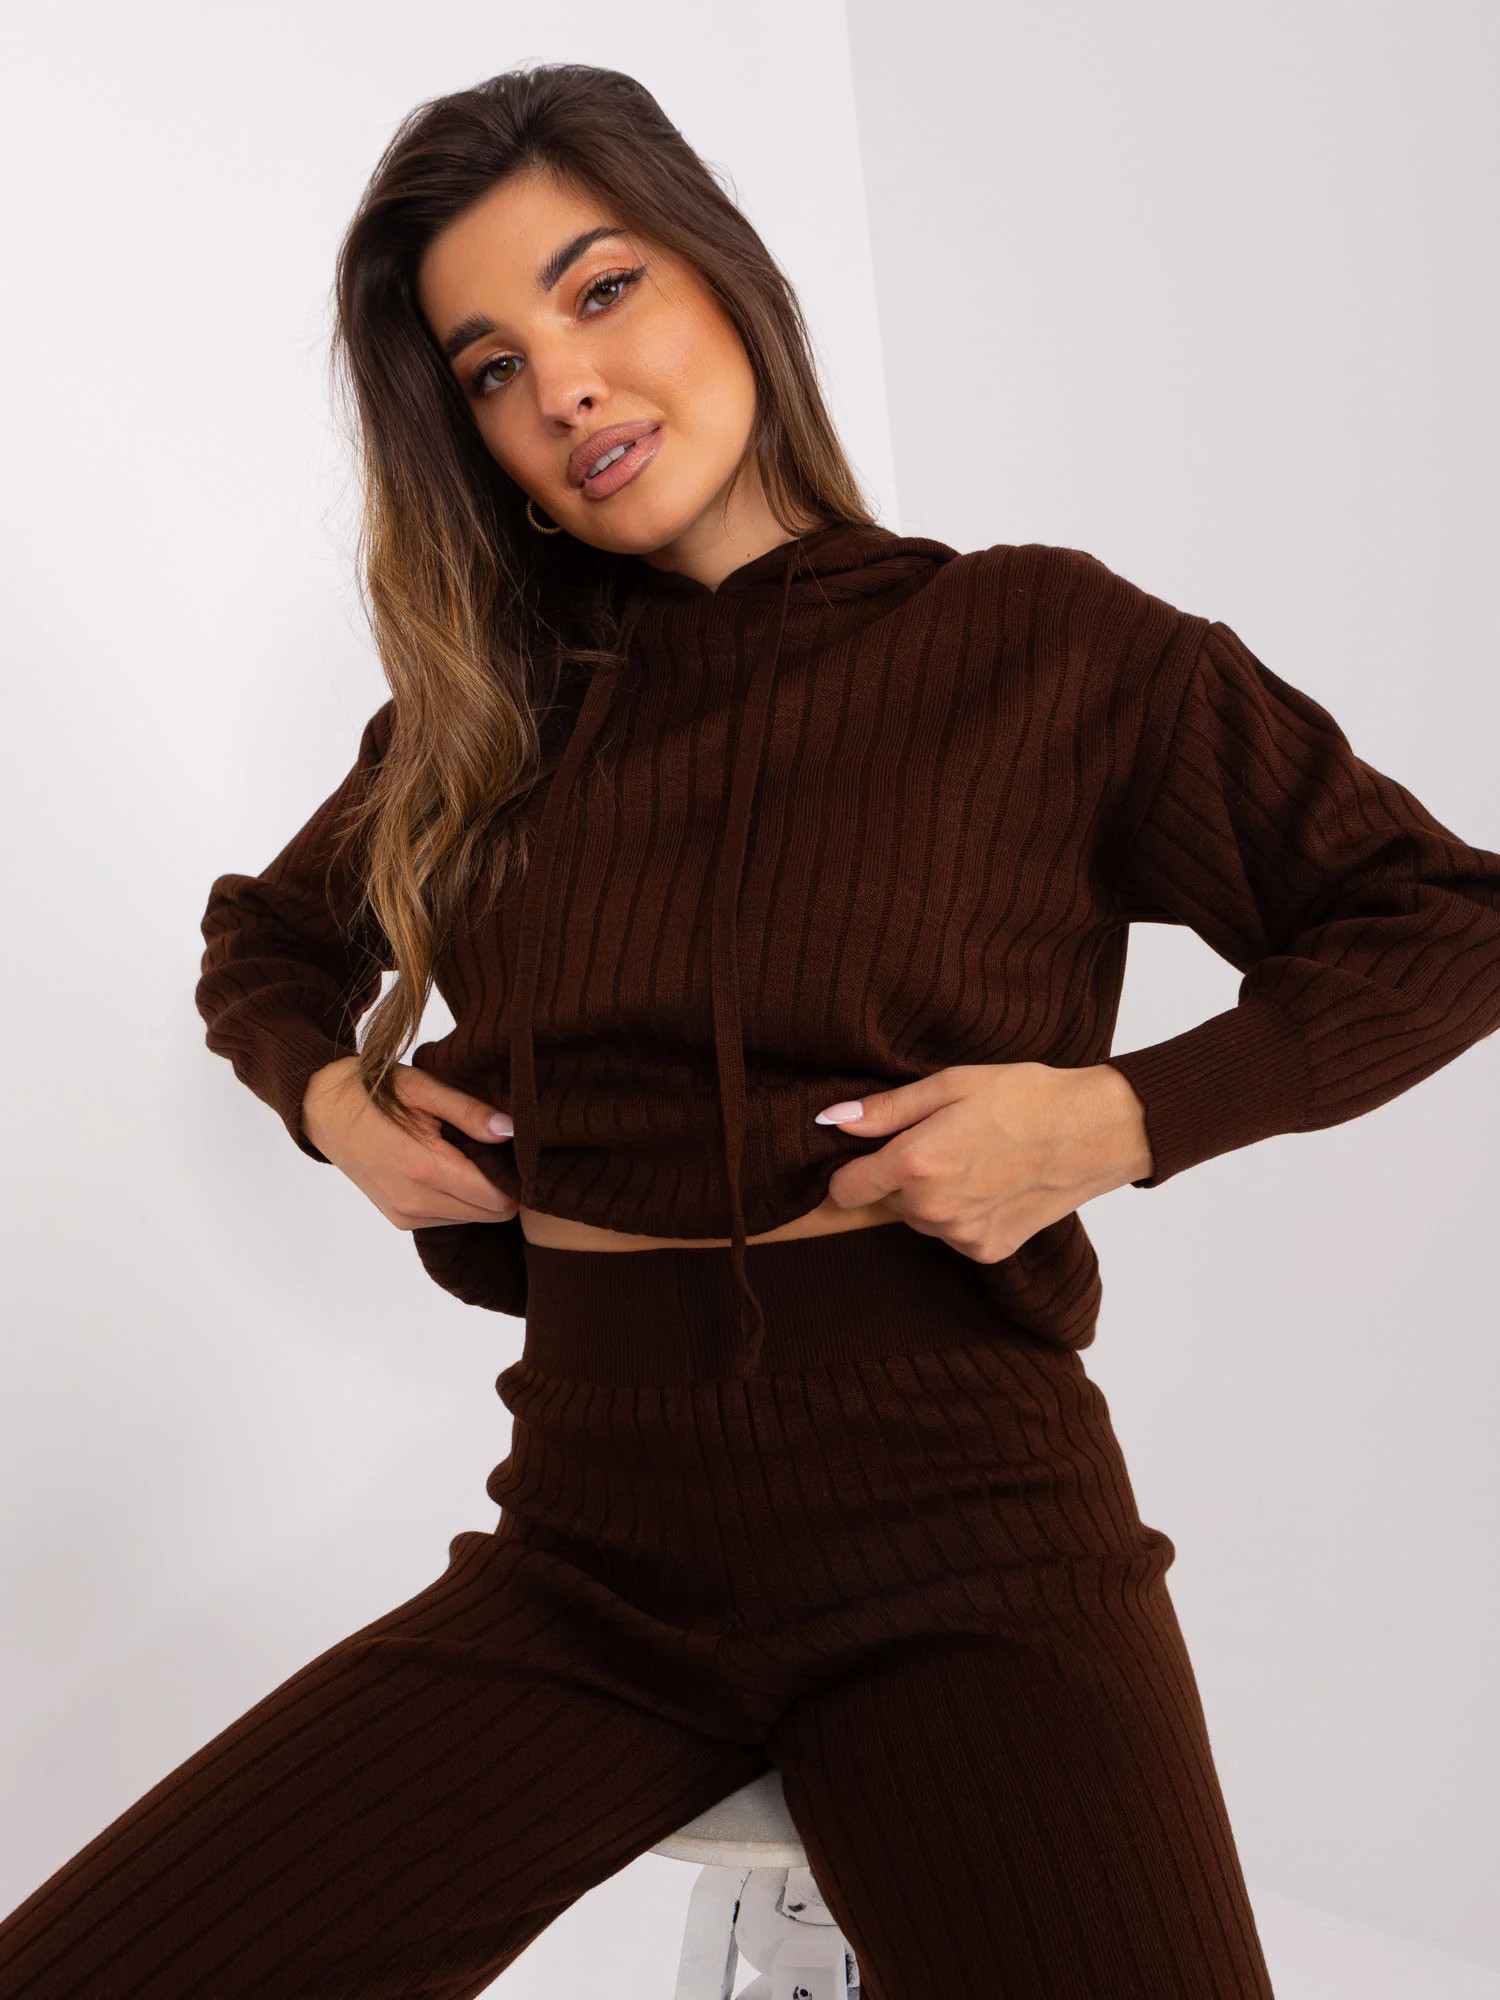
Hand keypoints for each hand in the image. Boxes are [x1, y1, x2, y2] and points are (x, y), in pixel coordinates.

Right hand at [301, 1057, 519, 1230]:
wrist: (323, 1110)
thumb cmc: (375, 1092)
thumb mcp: (423, 1087)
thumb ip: (469, 1111)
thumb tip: (512, 1131)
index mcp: (423, 1168)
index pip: (499, 1196)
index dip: (515, 1174)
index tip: (515, 1149)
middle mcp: (414, 1202)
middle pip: (492, 1212)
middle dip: (502, 1184)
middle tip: (494, 1146)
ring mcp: (405, 1214)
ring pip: (474, 1217)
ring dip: (480, 1191)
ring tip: (464, 1152)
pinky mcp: (399, 1219)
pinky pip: (450, 1217)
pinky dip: (459, 1197)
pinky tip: (447, 1165)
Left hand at [814, 1062, 1153, 1262]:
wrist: (1094, 1131)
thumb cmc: (1024, 1096)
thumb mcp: (950, 1085)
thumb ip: (885, 1110)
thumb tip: (831, 1121)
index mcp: (915, 1164)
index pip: (845, 1189)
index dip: (853, 1168)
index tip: (873, 1151)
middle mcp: (933, 1209)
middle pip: (886, 1201)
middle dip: (902, 1176)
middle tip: (947, 1140)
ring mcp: (961, 1236)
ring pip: (919, 1219)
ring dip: (933, 1196)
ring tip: (976, 1158)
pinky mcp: (987, 1250)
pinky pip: (953, 1234)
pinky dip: (964, 1214)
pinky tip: (995, 1183)